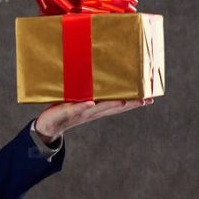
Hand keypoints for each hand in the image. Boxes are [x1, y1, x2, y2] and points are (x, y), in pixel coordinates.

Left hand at [34, 98, 154, 143]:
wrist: (47, 125)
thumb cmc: (65, 109)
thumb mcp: (79, 97)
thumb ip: (89, 88)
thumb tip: (99, 72)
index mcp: (97, 108)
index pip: (118, 104)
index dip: (134, 102)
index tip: (150, 98)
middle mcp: (92, 111)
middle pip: (113, 107)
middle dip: (129, 103)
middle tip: (145, 99)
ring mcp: (80, 112)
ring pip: (98, 109)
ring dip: (111, 105)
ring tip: (124, 101)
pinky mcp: (65, 111)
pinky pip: (75, 108)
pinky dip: (83, 106)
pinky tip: (91, 103)